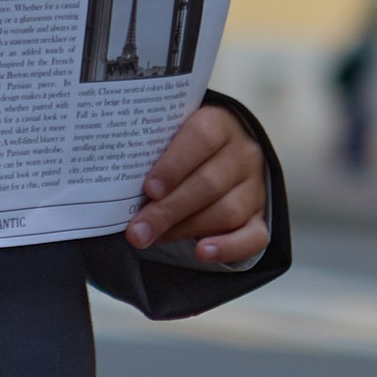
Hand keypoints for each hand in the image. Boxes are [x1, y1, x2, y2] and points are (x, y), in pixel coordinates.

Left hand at [126, 101, 268, 267]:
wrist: (221, 156)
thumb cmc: (181, 149)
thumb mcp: (169, 138)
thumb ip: (151, 155)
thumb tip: (116, 188)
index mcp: (219, 124)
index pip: (201, 138)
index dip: (174, 165)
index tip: (148, 189)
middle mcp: (243, 154)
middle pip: (209, 183)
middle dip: (168, 210)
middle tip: (137, 231)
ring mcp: (255, 187)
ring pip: (227, 212)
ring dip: (186, 229)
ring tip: (154, 238)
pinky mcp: (261, 217)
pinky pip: (253, 237)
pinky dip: (228, 247)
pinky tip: (203, 252)